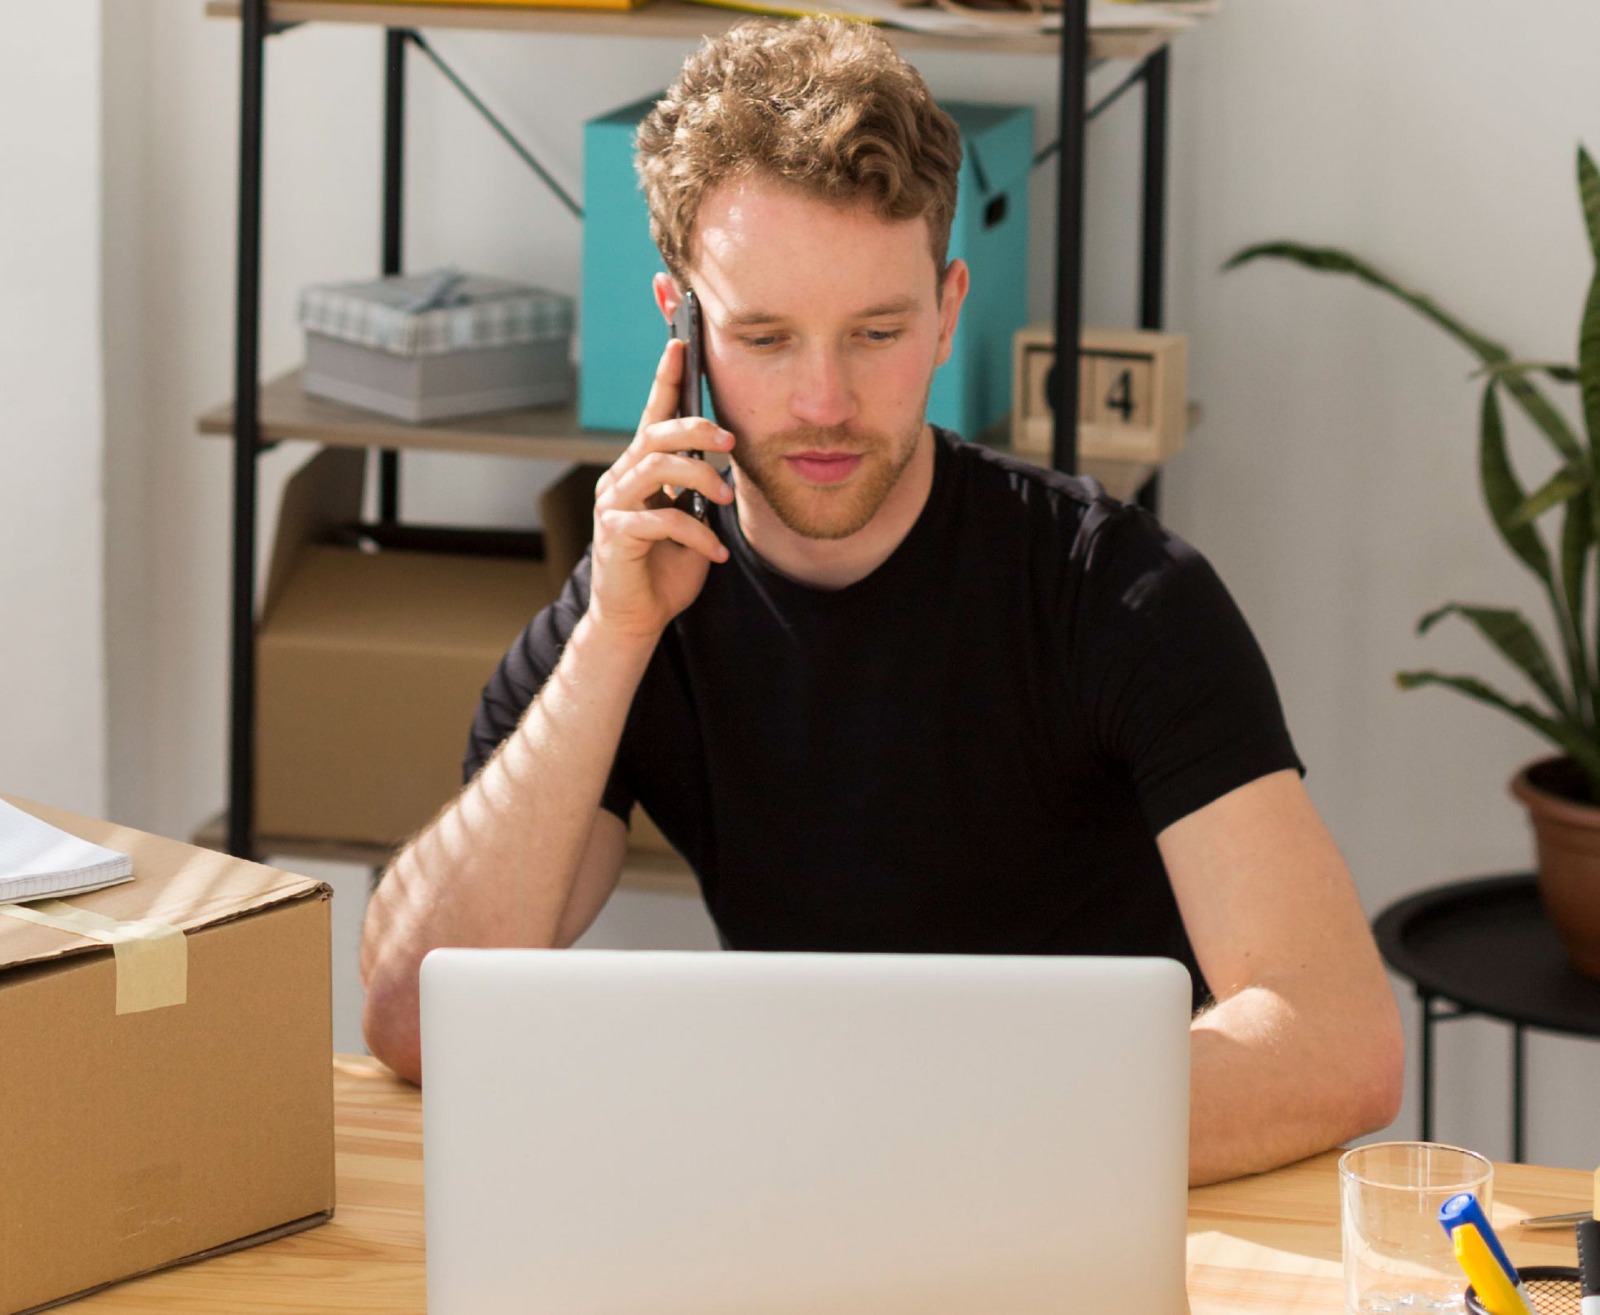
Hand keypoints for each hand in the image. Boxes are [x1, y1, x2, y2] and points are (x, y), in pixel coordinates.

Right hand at [587, 338, 734, 642]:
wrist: (637, 616)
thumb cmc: (665, 566)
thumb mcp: (691, 519)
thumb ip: (699, 489)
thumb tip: (723, 464)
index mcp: (638, 469)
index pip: (651, 414)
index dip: (665, 378)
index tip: (681, 343)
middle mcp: (620, 479)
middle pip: (655, 433)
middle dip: (696, 429)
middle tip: (730, 442)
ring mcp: (613, 505)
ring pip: (656, 467)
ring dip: (700, 478)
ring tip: (727, 499)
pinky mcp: (615, 534)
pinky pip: (659, 520)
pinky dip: (695, 534)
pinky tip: (715, 552)